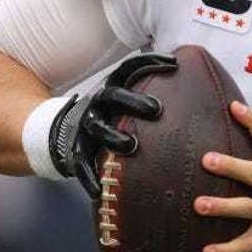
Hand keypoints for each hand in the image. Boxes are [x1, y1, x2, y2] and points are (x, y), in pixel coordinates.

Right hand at [50, 52, 172, 196]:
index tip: (174, 63)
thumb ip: (149, 89)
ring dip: (113, 136)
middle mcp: (98, 102)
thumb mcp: (122, 98)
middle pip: (113, 96)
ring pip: (98, 128)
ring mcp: (86, 125)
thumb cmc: (109, 114)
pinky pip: (82, 164)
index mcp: (113, 86)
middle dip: (133, 101)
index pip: (130, 67)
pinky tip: (98, 191)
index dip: (151, 61)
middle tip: (156, 109)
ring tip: (131, 145)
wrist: (62, 131)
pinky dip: (89, 178)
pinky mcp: (76, 149)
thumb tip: (189, 75)